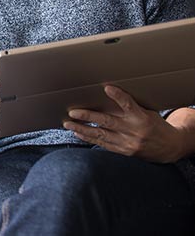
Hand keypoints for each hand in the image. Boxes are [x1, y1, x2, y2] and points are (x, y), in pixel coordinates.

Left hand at [63, 85, 183, 162]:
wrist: (170, 148)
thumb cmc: (156, 125)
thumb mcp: (148, 113)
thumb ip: (130, 107)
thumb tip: (107, 96)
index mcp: (142, 118)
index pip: (129, 105)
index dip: (119, 96)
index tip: (107, 88)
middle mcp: (134, 131)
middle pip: (108, 122)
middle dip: (88, 116)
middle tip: (73, 112)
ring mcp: (128, 143)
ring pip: (101, 135)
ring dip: (82, 129)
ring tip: (68, 124)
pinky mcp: (124, 151)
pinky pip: (103, 144)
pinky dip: (89, 138)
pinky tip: (78, 133)